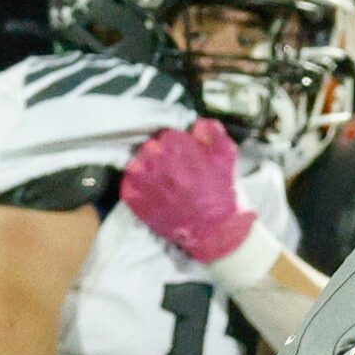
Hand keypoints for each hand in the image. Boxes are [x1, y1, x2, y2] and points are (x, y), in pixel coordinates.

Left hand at [119, 118, 256, 262]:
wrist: (214, 231)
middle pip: (149, 147)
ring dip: (146, 170)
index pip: (167, 133)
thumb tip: (196, 124)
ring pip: (136, 164)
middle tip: (173, 170)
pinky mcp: (135, 200)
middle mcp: (155, 158)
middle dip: (160, 156)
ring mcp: (142, 180)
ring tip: (162, 182)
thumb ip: (211, 132)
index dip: (176, 145)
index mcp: (176, 143)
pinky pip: (128, 185)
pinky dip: (137, 187)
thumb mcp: (226, 154)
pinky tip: (153, 194)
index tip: (182, 155)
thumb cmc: (221, 192)